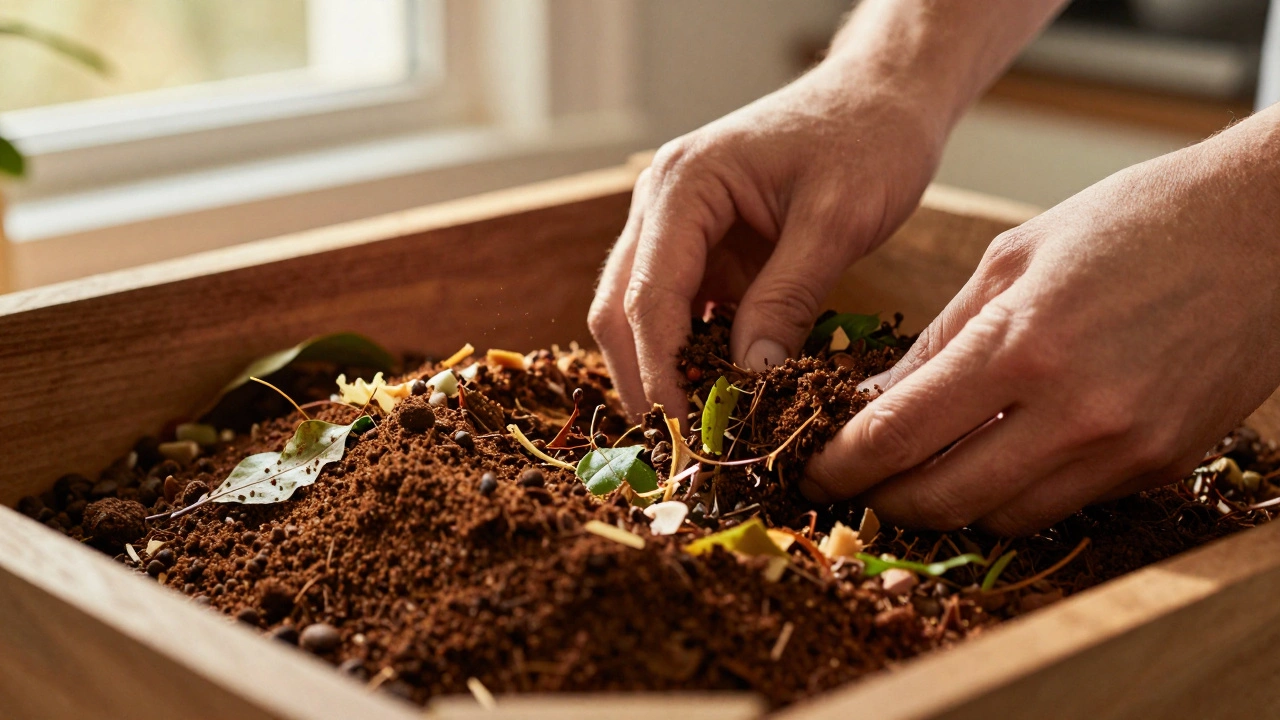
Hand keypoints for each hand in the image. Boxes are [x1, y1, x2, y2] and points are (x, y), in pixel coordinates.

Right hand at [589, 63, 947, 419]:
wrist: (882, 95)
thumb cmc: (867, 138)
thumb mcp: (836, 222)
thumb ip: (787, 300)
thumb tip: (750, 382)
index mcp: (683, 185)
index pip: (647, 297)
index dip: (660, 374)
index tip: (686, 435)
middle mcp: (660, 202)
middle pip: (620, 310)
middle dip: (644, 381)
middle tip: (681, 448)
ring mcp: (675, 224)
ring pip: (637, 313)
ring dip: (660, 371)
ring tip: (698, 432)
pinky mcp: (700, 245)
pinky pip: (677, 308)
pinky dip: (688, 353)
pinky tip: (718, 392)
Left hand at [804, 108, 1279, 534]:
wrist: (1266, 229)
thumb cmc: (1133, 222)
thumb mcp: (1013, 257)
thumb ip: (939, 339)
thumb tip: (875, 402)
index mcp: (1021, 343)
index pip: (900, 434)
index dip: (842, 465)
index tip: (814, 472)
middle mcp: (1073, 410)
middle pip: (943, 496)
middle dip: (882, 500)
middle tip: (853, 488)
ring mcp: (1125, 447)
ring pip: (1002, 516)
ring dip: (946, 506)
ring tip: (915, 479)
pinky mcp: (1162, 466)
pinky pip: (1063, 505)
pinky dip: (1014, 495)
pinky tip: (993, 464)